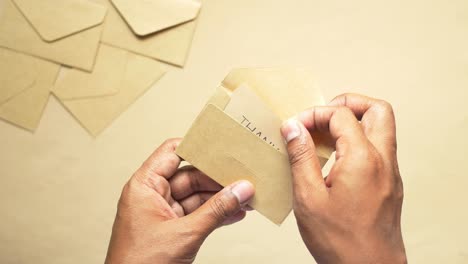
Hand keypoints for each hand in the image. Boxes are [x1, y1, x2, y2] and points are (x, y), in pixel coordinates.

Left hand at [105, 138, 254, 263]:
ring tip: (245, 197)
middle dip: (217, 179)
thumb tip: (240, 191)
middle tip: (243, 178)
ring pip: (196, 196)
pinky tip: (235, 213)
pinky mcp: (171, 229)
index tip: (221, 146)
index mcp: (144, 186)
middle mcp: (152, 195)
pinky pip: (197, 214)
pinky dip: (215, 214)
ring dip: (220, 199)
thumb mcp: (185, 234)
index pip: (172, 152)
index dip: (196, 146)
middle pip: (189, 175)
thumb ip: (216, 210)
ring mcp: (163, 212)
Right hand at [281, 94, 405, 262]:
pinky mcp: (389, 183)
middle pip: (377, 109)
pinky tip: (334, 159)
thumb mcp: (308, 196)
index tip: (296, 126)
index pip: (341, 115)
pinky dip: (358, 141)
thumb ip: (301, 156)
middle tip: (322, 115)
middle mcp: (383, 160)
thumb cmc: (340, 241)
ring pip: (381, 127)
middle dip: (347, 104)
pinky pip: (378, 148)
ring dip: (354, 122)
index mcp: (363, 159)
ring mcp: (390, 172)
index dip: (314, 114)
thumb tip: (293, 127)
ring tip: (325, 136)